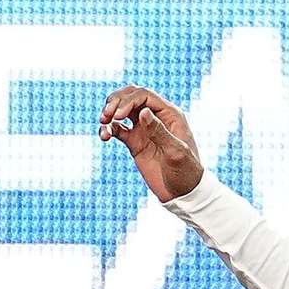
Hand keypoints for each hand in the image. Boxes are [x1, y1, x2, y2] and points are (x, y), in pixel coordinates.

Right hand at [98, 86, 203, 202]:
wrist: (182, 192)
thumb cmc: (186, 171)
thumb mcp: (175, 151)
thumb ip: (159, 131)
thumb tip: (143, 111)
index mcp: (170, 114)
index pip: (145, 96)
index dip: (129, 101)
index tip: (118, 115)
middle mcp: (156, 117)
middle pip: (132, 97)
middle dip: (116, 101)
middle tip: (105, 115)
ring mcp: (144, 129)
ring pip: (122, 110)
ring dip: (110, 112)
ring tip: (102, 123)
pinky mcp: (134, 142)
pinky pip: (117, 129)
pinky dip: (108, 129)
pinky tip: (104, 136)